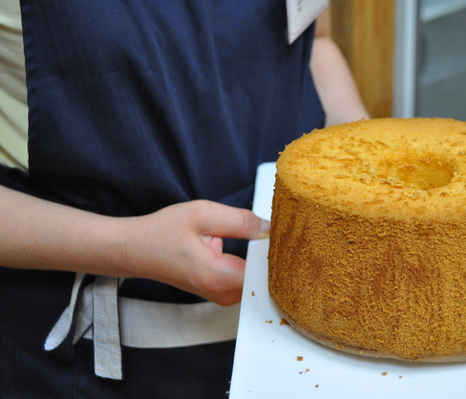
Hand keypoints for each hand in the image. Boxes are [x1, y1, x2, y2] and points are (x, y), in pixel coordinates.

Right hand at [119, 200, 268, 305]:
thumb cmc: (162, 232)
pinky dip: (254, 264)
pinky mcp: (220, 292)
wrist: (136, 249)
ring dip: (264, 260)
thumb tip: (270, 227)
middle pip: (266, 279)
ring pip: (258, 281)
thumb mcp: (203, 214)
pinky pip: (248, 280)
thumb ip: (241, 221)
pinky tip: (253, 246)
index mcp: (217, 276)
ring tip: (265, 236)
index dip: (279, 254)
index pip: (267, 274)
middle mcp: (221, 293)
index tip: (285, 236)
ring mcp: (221, 296)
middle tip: (280, 232)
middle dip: (275, 256)